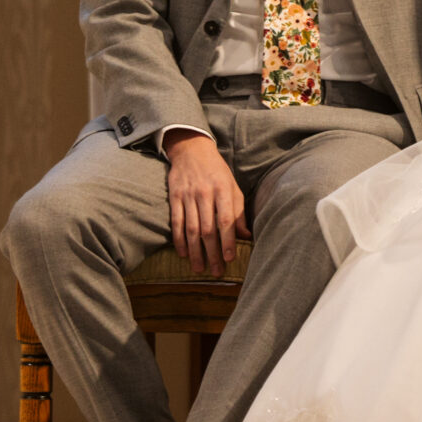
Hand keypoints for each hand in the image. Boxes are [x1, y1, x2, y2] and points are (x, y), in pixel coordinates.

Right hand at [163, 131, 245, 274]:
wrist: (192, 149)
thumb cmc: (217, 171)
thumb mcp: (233, 186)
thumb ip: (239, 211)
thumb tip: (247, 236)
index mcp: (223, 190)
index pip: (226, 219)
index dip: (228, 241)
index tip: (230, 258)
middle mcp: (205, 193)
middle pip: (208, 229)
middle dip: (212, 253)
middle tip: (216, 271)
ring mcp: (188, 195)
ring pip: (191, 229)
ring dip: (195, 252)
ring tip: (199, 268)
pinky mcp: (174, 197)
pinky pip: (176, 222)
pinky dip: (179, 240)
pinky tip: (183, 254)